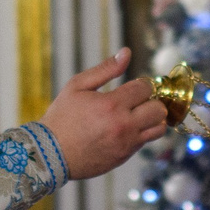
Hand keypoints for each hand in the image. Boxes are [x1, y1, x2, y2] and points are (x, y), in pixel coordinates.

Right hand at [41, 49, 169, 180]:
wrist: (50, 153)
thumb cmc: (62, 117)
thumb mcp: (77, 86)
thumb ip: (105, 69)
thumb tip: (126, 53)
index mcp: (112, 105)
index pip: (145, 88)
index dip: (141, 84)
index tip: (133, 87)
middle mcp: (123, 125)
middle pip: (158, 108)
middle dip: (151, 100)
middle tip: (138, 101)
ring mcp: (126, 143)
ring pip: (158, 128)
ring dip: (152, 118)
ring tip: (138, 115)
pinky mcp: (124, 156)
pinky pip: (146, 142)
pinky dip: (142, 133)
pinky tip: (126, 128)